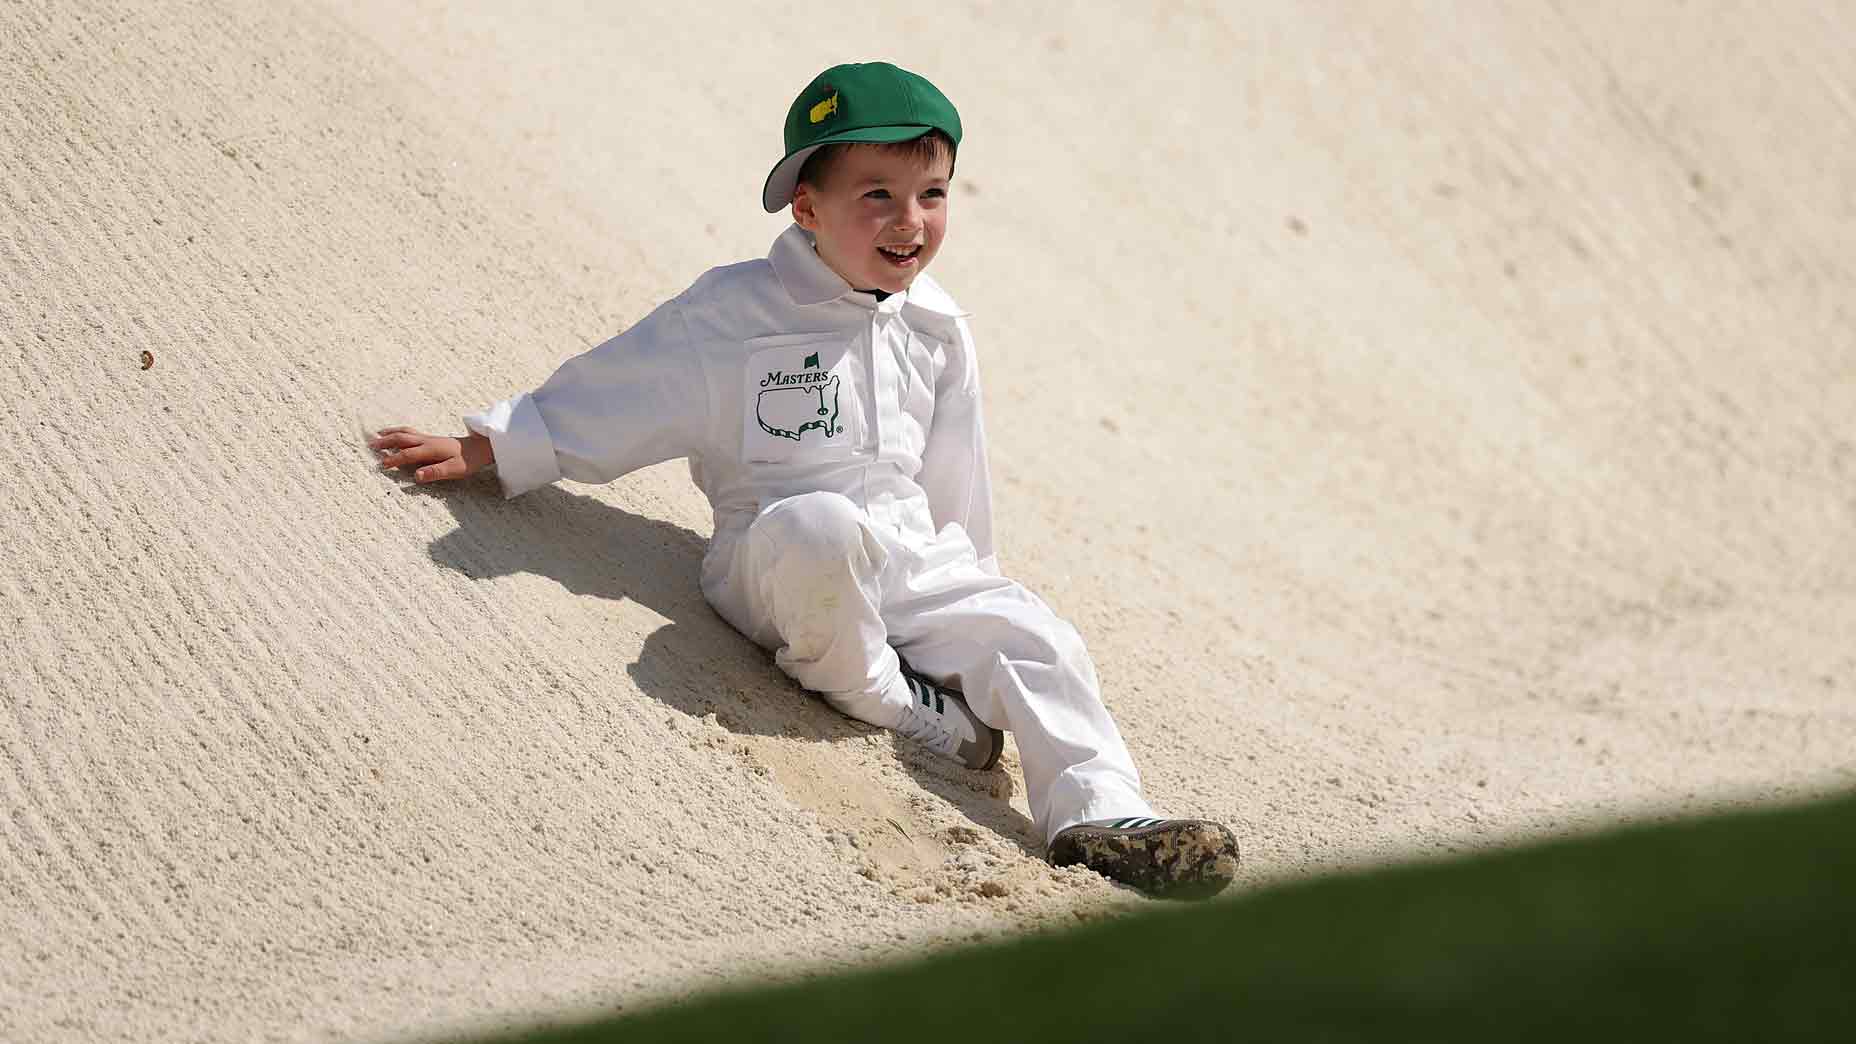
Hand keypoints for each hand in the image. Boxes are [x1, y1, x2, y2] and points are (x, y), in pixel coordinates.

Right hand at [368, 427, 493, 483]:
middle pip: (402, 439)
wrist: (481, 447)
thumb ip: (436, 472)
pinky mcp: (431, 438)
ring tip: (376, 435)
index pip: (408, 454)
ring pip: (405, 433)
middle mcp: (427, 441)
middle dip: (385, 442)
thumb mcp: (455, 470)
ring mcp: (428, 438)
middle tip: (370, 446)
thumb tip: (417, 476)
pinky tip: (395, 433)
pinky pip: (410, 432)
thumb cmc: (469, 460)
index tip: (382, 465)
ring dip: (390, 434)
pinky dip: (399, 432)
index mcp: (431, 449)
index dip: (394, 459)